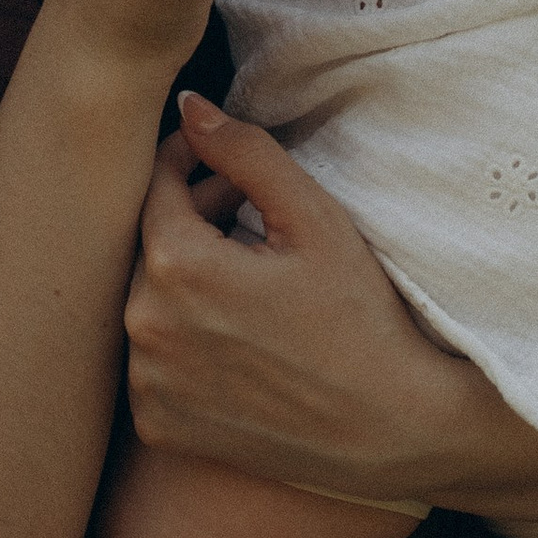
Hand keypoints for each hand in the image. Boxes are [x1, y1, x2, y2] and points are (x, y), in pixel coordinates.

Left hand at [124, 95, 470, 490]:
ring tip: (247, 279)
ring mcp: (147, 383)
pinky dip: (182, 344)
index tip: (220, 165)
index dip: (190, 165)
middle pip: (150, 247)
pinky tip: (236, 339)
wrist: (393, 429)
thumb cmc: (362, 318)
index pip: (154, 187)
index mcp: (176, 265)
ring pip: (149, 305)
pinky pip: (153, 364)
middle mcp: (144, 328)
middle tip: (247, 216)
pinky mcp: (158, 426)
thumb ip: (245, 152)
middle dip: (191, 222)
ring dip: (185, 284)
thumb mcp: (314, 219)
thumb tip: (188, 108)